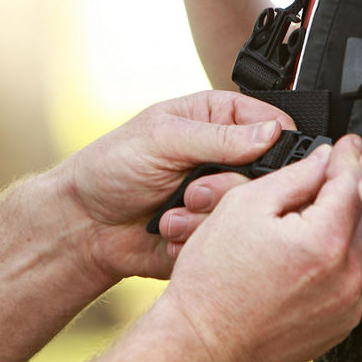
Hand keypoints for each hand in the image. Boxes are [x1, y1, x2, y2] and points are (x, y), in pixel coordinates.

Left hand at [56, 90, 295, 282]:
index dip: (274, 142)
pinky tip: (169, 232)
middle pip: (267, 174)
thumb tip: (271, 132)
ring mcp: (222, 197)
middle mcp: (226, 158)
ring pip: (250, 211)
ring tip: (172, 213)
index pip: (271, 123)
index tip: (261, 160)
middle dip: (227, 188)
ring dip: (207, 216)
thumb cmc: (113, 167)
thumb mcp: (162, 139)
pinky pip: (229, 240)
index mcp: (218, 120)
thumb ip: (218, 137)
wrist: (86, 225)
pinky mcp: (214, 232)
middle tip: (193, 191)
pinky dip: (196, 238)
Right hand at [151, 137, 361, 361]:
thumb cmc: (212, 283)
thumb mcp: (244, 206)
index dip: (349, 156)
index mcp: (324, 242)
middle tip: (325, 174)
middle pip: (361, 215)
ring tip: (302, 220)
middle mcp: (345, 277)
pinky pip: (348, 279)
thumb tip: (323, 160)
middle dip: (345, 189)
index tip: (347, 144)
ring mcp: (346, 305)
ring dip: (339, 225)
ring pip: (357, 247)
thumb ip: (293, 177)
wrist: (202, 343)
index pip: (352, 183)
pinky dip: (334, 260)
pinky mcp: (340, 324)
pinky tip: (300, 257)